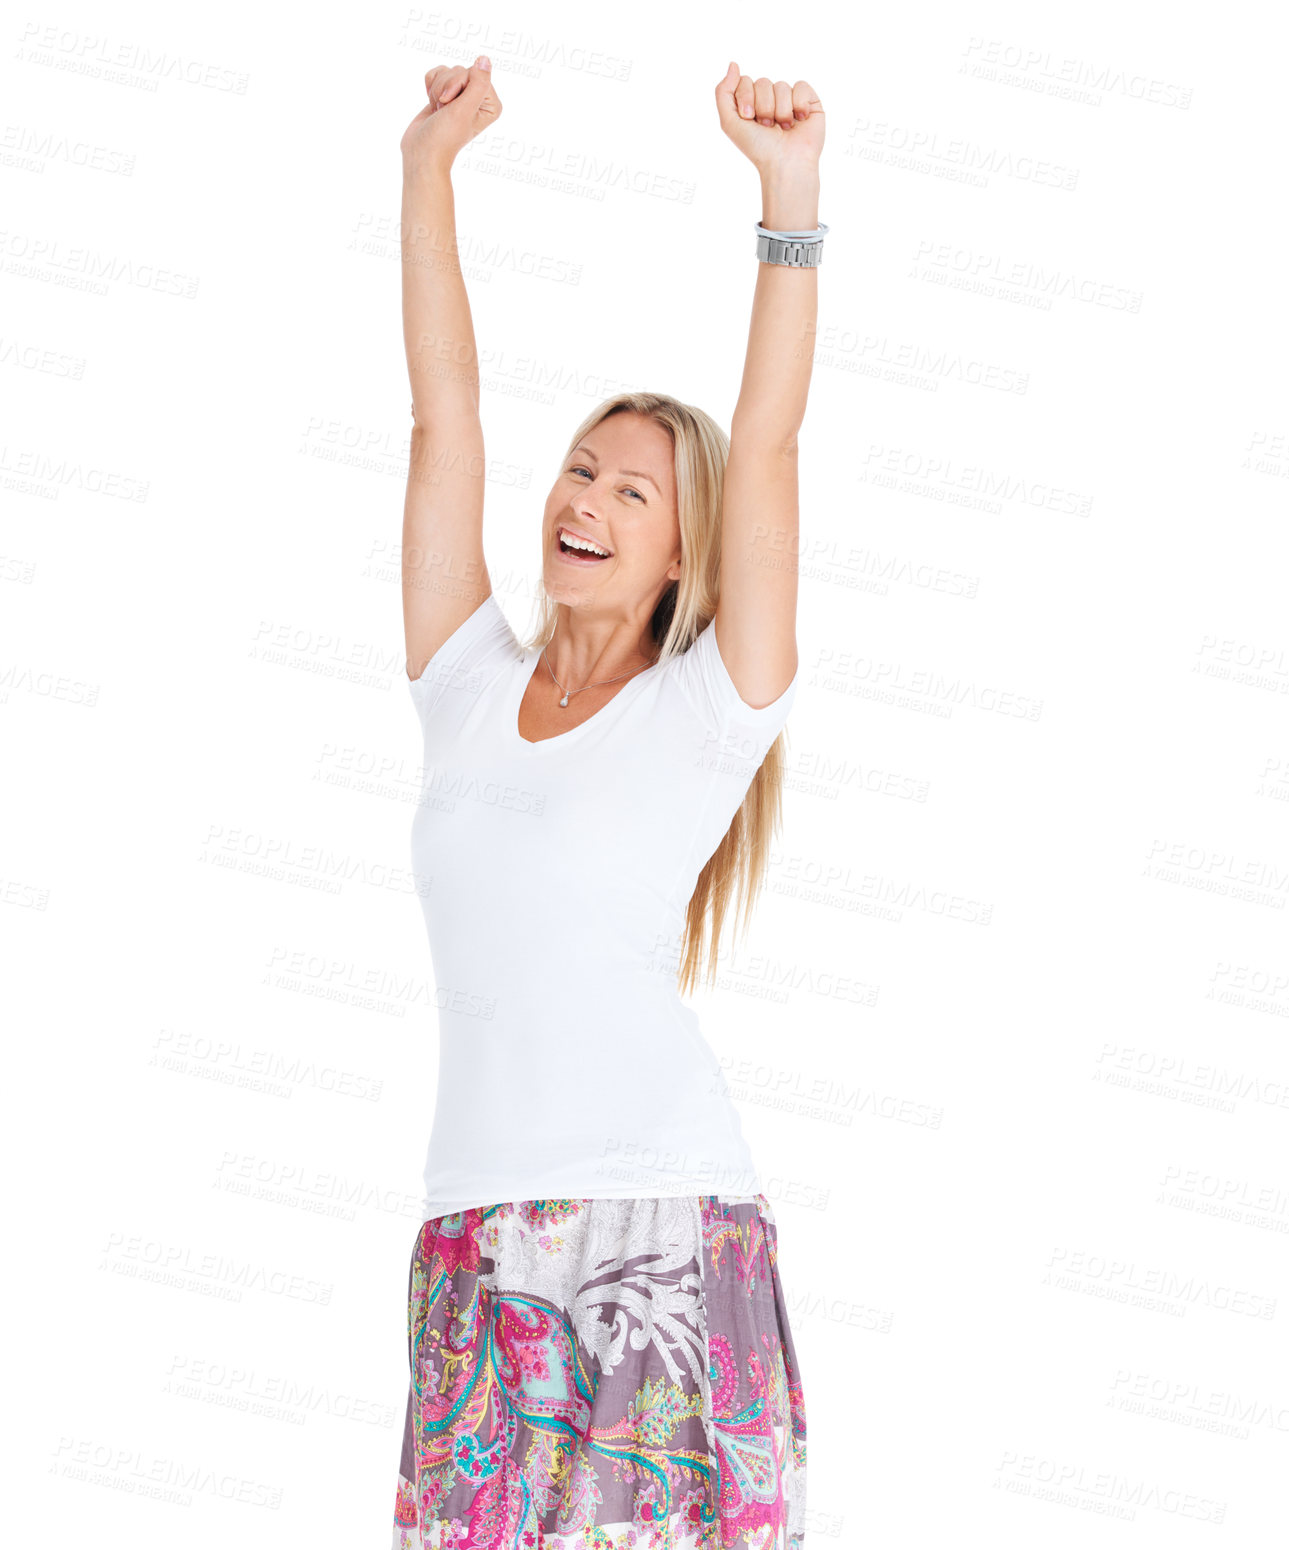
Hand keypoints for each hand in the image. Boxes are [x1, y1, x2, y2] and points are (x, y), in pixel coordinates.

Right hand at [400, 56, 502, 173]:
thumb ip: (478, 83)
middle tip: (444, 110)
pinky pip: (436, 73)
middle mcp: (478, 98)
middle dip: (446, 88)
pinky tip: (432, 105)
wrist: (422, 151)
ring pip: (447, 71)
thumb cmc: (444, 136)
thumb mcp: (465, 109)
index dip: (458, 85)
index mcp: (490, 103)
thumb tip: (485, 59)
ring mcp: (460, 96)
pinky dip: (430, 87)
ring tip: (439, 111)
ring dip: (437, 90)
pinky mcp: (445, 94)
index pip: (474, 72)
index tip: (451, 105)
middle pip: (460, 71)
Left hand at [714, 61, 823, 179]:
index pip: (744, 81)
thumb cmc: (758, 148)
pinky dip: (798, 104)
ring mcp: (790, 100)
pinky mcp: (809, 101)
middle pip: (762, 82)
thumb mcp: (729, 122)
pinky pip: (801, 86)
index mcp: (751, 104)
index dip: (746, 98)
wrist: (785, 163)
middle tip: (768, 127)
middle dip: (763, 106)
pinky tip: (799, 120)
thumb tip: (733, 65)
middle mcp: (770, 100)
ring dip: (780, 110)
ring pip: (781, 85)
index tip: (749, 118)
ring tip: (783, 128)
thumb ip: (723, 92)